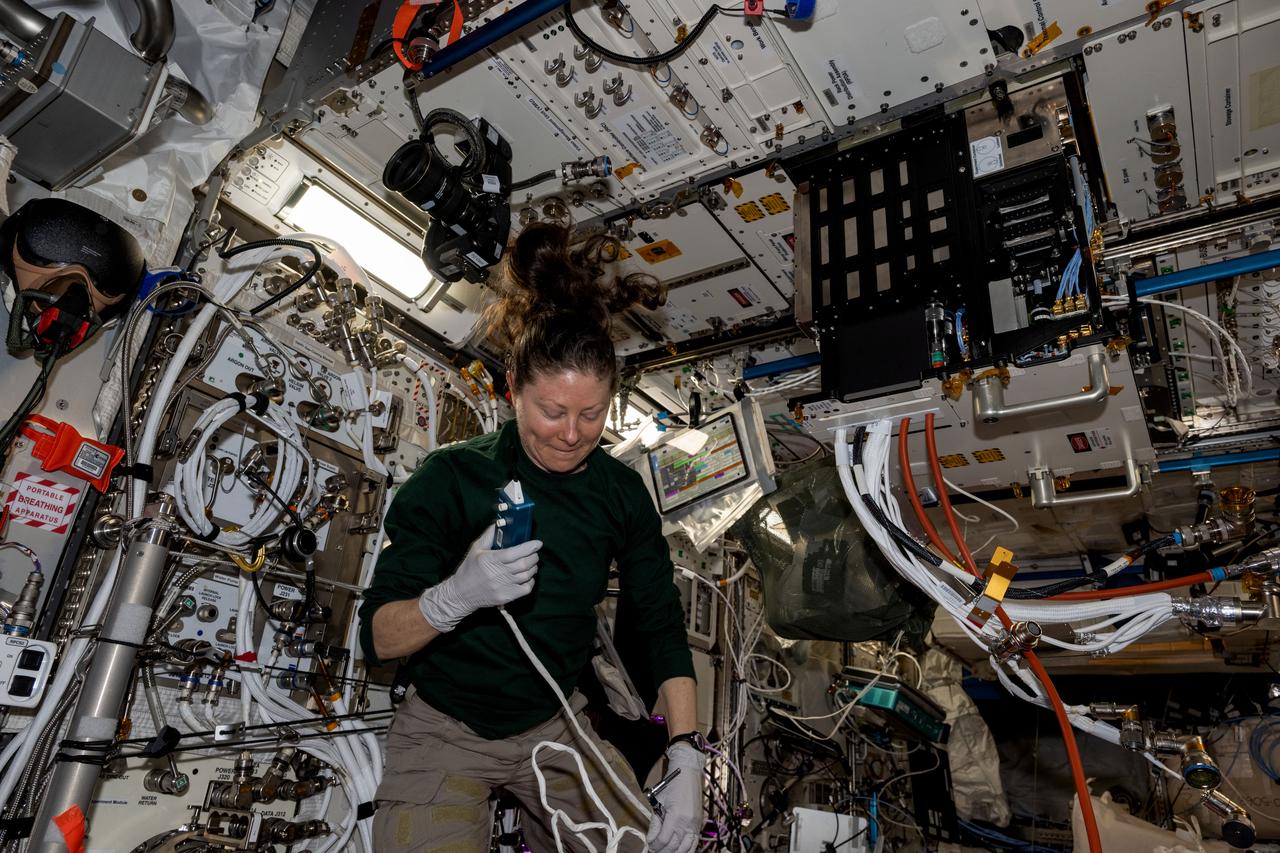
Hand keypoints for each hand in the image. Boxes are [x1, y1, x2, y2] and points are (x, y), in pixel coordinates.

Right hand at [417, 523, 541, 631]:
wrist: (461, 594)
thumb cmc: (469, 569)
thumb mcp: (475, 549)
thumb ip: (488, 535)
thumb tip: (499, 523)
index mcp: (490, 560)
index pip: (515, 552)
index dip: (529, 547)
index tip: (538, 543)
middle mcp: (498, 574)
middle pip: (524, 564)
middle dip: (534, 556)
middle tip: (534, 553)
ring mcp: (503, 587)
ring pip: (527, 575)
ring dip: (533, 567)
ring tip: (531, 563)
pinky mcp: (506, 597)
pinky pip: (526, 588)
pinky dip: (531, 581)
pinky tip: (527, 576)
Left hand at [647, 742, 704, 852]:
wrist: (688, 773)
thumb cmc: (673, 784)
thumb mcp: (659, 802)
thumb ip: (655, 823)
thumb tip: (651, 839)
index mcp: (676, 817)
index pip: (663, 840)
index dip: (655, 845)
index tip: (650, 846)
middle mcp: (687, 823)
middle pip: (674, 846)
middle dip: (662, 851)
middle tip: (655, 851)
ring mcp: (695, 825)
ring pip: (686, 848)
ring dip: (674, 852)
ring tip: (665, 851)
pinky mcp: (699, 824)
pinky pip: (695, 842)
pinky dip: (687, 849)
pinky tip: (679, 851)